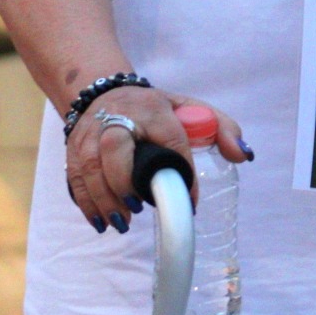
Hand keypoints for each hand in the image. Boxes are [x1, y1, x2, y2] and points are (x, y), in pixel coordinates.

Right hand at [62, 85, 250, 234]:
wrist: (104, 91)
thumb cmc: (153, 109)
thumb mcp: (189, 108)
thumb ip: (221, 128)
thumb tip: (242, 155)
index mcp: (153, 109)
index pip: (170, 138)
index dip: (182, 170)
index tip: (191, 201)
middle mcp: (118, 116)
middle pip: (114, 148)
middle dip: (124, 183)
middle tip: (140, 209)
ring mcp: (91, 132)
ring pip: (90, 166)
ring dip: (104, 199)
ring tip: (122, 223)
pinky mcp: (73, 147)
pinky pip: (75, 177)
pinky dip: (85, 203)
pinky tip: (101, 222)